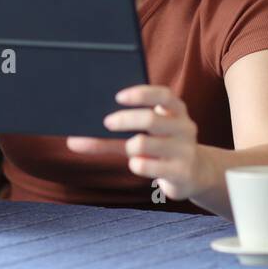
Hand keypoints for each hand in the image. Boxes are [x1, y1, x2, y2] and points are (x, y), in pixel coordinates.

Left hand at [65, 85, 208, 202]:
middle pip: (150, 119)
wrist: (194, 174)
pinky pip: (150, 167)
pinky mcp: (181, 172)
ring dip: (129, 146)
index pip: (162, 95)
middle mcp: (184, 127)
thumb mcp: (142, 137)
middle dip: (125, 120)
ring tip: (127, 149)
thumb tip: (73, 140)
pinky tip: (135, 164)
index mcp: (176, 111)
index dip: (140, 94)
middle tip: (106, 122)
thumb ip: (111, 137)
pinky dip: (137, 164)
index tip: (118, 96)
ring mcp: (185, 150)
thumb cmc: (161, 150)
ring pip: (146, 144)